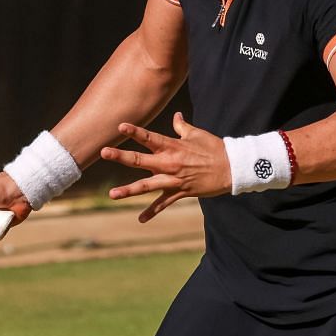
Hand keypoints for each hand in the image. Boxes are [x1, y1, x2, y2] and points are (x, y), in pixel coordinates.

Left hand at [99, 112, 228, 221]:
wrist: (231, 168)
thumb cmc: (215, 148)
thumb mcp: (197, 134)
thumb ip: (182, 127)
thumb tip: (176, 116)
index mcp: (173, 147)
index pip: (150, 137)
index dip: (135, 131)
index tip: (120, 127)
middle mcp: (169, 163)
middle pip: (140, 160)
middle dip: (121, 156)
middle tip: (104, 152)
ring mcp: (173, 180)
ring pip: (147, 186)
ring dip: (128, 190)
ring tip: (112, 194)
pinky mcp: (180, 192)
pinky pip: (163, 204)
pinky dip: (152, 212)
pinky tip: (140, 219)